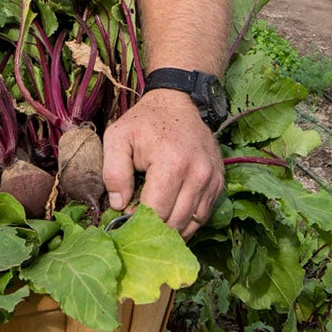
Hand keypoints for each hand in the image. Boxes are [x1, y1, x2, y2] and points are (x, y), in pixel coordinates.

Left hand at [101, 89, 222, 238]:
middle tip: (137, 223)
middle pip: (175, 223)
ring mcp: (211, 180)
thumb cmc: (145, 121)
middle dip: (153, 229)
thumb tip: (119, 205)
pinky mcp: (218, 183)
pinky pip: (203, 216)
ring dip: (171, 229)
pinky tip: (171, 216)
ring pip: (191, 224)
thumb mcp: (118, 137)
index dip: (136, 221)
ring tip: (153, 222)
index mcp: (171, 163)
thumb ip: (113, 172)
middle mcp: (198, 174)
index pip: (156, 212)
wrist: (179, 102)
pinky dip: (187, 222)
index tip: (124, 218)